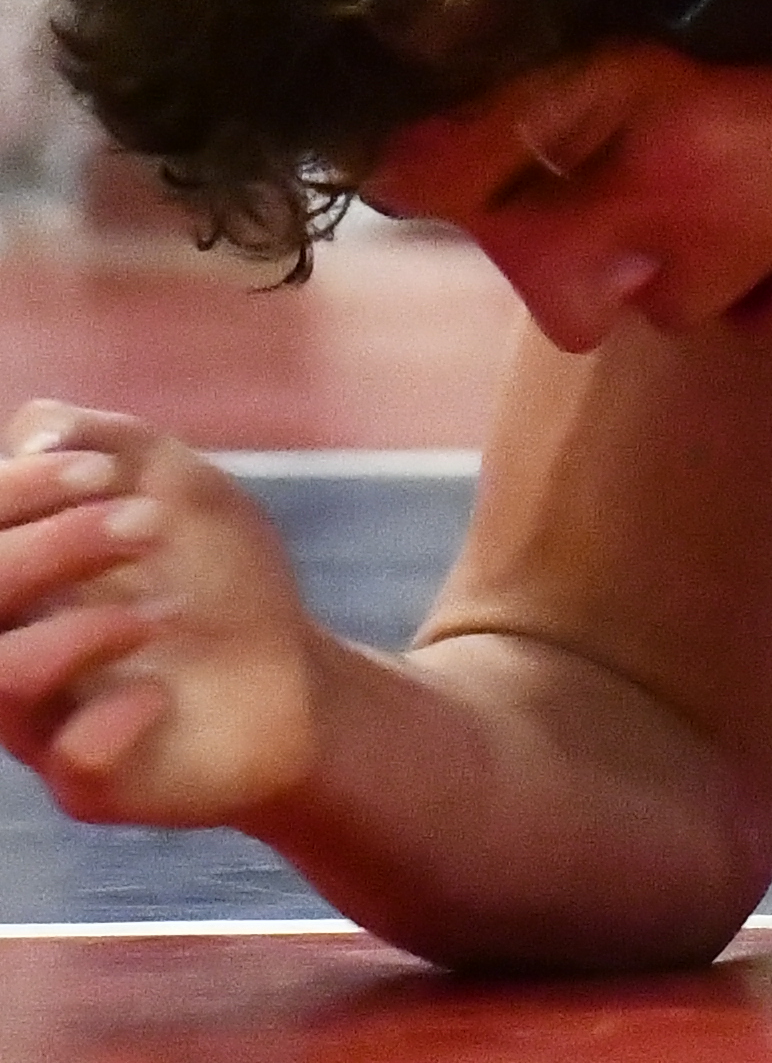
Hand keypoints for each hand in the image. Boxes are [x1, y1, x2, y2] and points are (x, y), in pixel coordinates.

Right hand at [0, 407, 324, 831]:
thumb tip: (33, 434)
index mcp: (12, 581)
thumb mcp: (175, 487)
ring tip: (163, 611)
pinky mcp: (89, 782)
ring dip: (81, 629)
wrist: (296, 676)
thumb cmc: (217, 578)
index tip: (101, 471)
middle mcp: (5, 651)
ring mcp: (41, 724)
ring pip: (1, 680)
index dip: (13, 492)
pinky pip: (72, 755)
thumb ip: (103, 442)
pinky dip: (120, 709)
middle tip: (148, 524)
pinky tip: (158, 691)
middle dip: (51, 549)